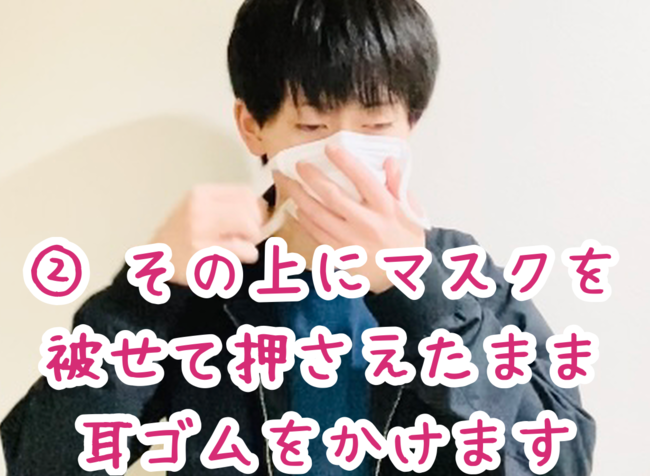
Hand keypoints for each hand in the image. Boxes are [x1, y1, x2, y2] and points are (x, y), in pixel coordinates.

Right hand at [150, 184, 268, 284]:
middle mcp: (199, 208)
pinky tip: (230, 261)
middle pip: (249, 210)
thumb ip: (227, 207)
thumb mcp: (199, 211)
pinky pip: (242, 252)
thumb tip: (263, 210)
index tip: (253, 223)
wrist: (154, 264)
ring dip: (251, 244)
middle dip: (255, 228)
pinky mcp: (203, 254)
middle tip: (246, 240)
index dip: (256, 209)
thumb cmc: (182, 239)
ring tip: (240, 250)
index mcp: (200, 194)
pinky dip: (244, 257)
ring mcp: (200, 231)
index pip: (245, 193)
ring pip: (250, 229)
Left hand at [274, 144, 426, 293]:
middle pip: (333, 196)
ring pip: (318, 215)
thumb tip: (388, 160)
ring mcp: (350, 241)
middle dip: (311, 177)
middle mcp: (366, 224)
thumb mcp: (411, 211)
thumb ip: (400, 185)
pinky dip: (302, 219)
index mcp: (386, 209)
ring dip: (298, 196)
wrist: (404, 277)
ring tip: (284, 181)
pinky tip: (294, 207)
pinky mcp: (339, 254)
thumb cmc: (407, 240)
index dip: (345, 162)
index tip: (330, 148)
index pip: (364, 180)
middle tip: (298, 164)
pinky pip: (315, 234)